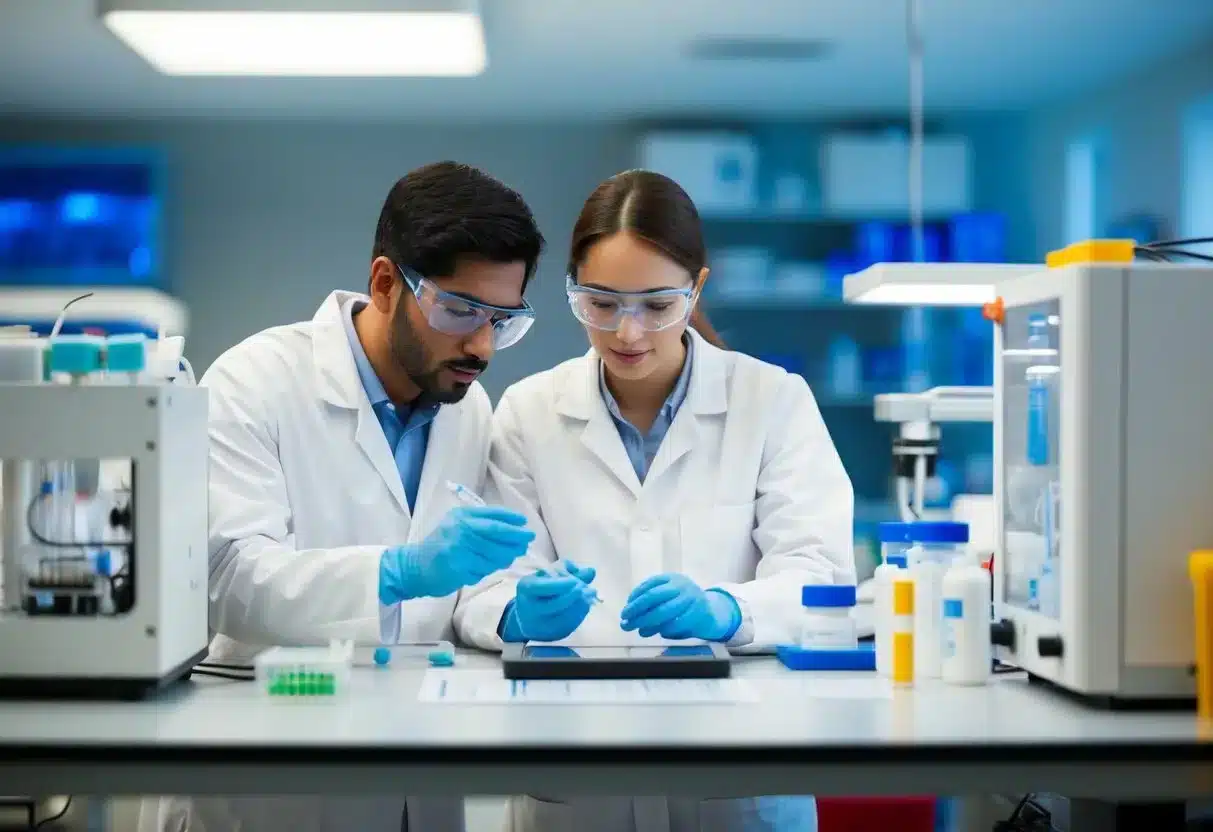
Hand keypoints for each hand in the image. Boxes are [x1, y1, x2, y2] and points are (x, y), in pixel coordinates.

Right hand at [378, 505, 533, 603]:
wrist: (414, 566)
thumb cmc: (440, 545)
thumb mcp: (456, 526)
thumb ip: (479, 525)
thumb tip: (512, 531)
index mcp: (461, 517)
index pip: (492, 515)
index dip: (511, 519)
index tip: (525, 523)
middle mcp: (460, 529)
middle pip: (497, 532)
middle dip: (516, 537)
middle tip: (528, 540)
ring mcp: (459, 549)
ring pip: (494, 554)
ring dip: (506, 556)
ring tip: (510, 557)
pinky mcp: (458, 568)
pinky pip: (483, 570)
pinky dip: (487, 570)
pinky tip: (485, 568)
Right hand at [500, 561, 597, 642]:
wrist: (526, 616)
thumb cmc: (539, 590)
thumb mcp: (547, 576)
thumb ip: (569, 571)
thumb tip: (591, 571)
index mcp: (527, 589)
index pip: (544, 587)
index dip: (561, 584)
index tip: (575, 581)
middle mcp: (531, 609)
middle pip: (556, 604)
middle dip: (575, 595)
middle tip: (588, 588)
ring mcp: (541, 624)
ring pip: (565, 616)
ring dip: (581, 604)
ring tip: (590, 594)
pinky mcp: (552, 635)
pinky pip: (570, 625)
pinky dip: (580, 614)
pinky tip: (585, 605)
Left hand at [620, 573, 740, 641]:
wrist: (710, 611)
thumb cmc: (682, 603)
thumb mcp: (669, 595)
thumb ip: (651, 600)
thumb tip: (628, 613)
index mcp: (671, 578)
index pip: (648, 586)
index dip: (634, 599)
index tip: (625, 612)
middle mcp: (681, 585)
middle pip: (653, 597)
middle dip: (636, 612)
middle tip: (625, 624)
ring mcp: (690, 599)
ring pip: (664, 612)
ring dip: (647, 624)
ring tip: (639, 631)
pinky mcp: (697, 614)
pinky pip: (676, 624)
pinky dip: (664, 630)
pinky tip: (658, 632)